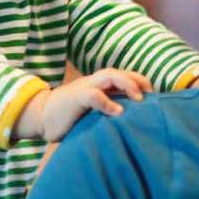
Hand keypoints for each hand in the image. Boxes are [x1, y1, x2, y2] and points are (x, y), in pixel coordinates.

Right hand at [15, 69, 151, 142]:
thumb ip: (109, 113)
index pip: (126, 77)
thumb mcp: (93, 113)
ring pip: (111, 76)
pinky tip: (118, 112)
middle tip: (152, 96)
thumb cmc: (70, 117)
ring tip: (140, 99)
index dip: (142, 83)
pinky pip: (94, 95)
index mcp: (101, 85)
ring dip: (127, 85)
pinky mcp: (76, 97)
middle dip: (138, 81)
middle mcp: (96, 82)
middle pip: (122, 73)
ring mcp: (86, 87)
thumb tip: (133, 125)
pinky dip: (107, 102)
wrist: (41, 116)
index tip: (157, 98)